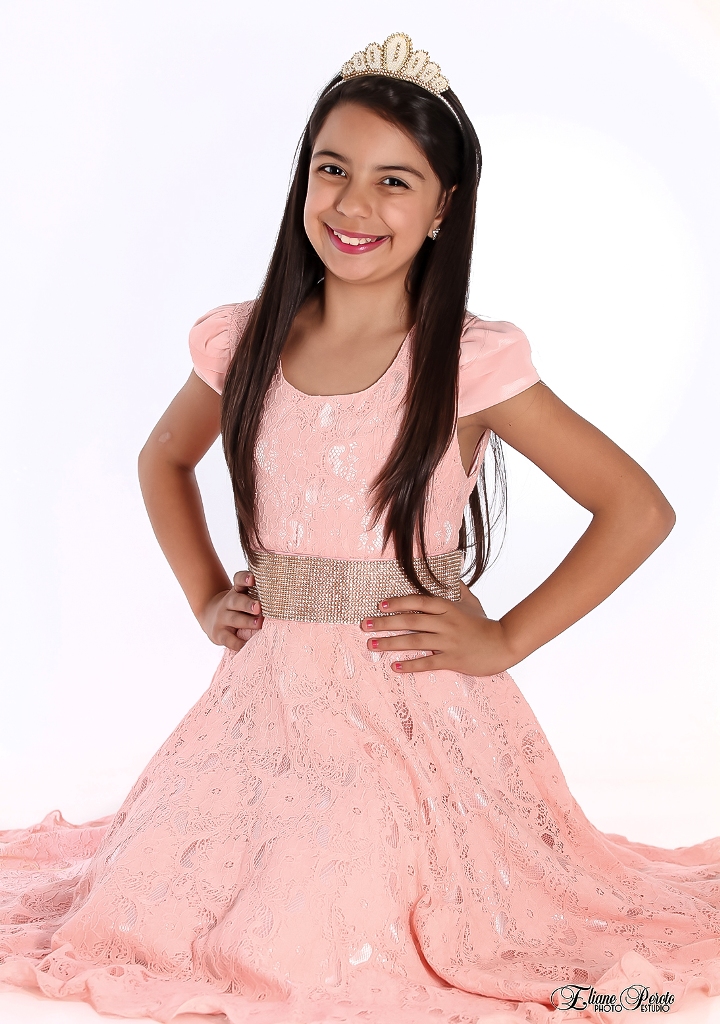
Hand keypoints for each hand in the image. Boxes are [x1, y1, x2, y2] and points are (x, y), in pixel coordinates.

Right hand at [199, 571, 263, 650]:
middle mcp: (228, 603)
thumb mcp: (243, 597)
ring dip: (246, 621)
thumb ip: (259, 596)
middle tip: (259, 607)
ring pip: (234, 619)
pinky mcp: (219, 634)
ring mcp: (222, 618)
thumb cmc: (237, 607)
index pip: (238, 580)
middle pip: (236, 600)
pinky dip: (237, 643)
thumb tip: (284, 602)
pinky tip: (246, 646)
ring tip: (258, 623)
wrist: (210, 617)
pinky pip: (228, 639)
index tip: (253, 578)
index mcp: (237, 591)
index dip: (244, 578)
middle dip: (247, 604)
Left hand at [360, 580, 515, 675]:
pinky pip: (427, 663)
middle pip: (411, 622)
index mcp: (448, 607)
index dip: (398, 602)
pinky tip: (394, 666)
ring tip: (372, 645)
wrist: (504, 645)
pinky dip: (410, 665)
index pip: (419, 601)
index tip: (380, 605)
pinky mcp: (452, 660)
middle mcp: (446, 623)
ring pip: (415, 642)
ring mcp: (448, 642)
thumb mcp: (471, 602)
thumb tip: (448, 572)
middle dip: (385, 623)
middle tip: (364, 625)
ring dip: (390, 643)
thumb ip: (457, 588)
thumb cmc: (484, 623)